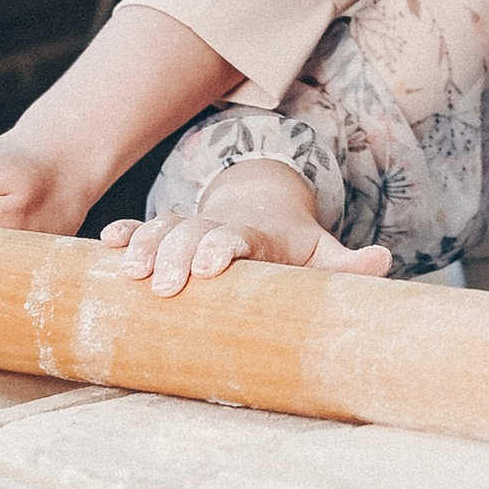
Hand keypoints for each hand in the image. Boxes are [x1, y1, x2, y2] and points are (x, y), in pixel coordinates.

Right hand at [100, 161, 389, 295]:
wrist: (263, 203)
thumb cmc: (293, 243)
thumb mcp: (321, 252)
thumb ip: (346, 263)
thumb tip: (383, 260)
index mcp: (257, 234)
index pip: (239, 237)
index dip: (224, 248)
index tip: (212, 267)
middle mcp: (219, 224)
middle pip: (194, 233)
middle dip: (177, 255)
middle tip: (163, 285)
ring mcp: (191, 224)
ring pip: (163, 228)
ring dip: (145, 247)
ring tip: (128, 271)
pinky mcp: (170, 229)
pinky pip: (143, 226)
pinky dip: (125, 234)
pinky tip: (105, 245)